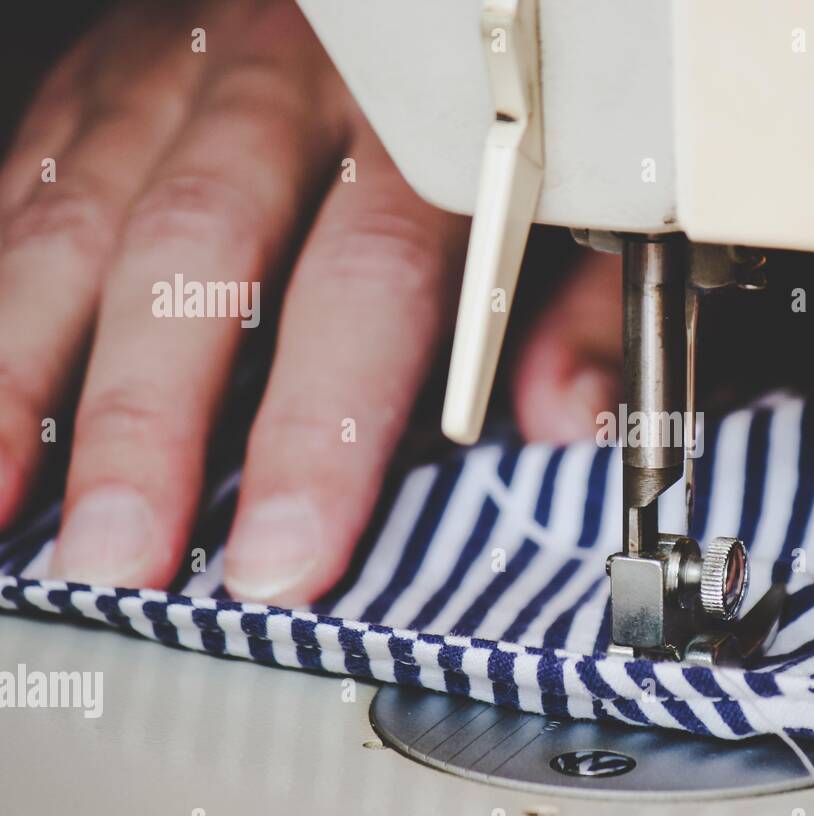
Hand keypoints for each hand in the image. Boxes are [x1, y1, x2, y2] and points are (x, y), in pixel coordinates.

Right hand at [0, 0, 621, 603]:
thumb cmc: (481, 99)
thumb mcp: (567, 188)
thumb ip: (578, 300)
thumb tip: (568, 419)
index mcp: (412, 126)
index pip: (364, 285)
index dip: (318, 431)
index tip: (284, 555)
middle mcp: (281, 90)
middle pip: (196, 257)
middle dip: (148, 425)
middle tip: (118, 562)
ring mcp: (172, 75)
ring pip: (78, 224)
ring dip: (26, 376)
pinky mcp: (102, 78)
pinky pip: (26, 190)